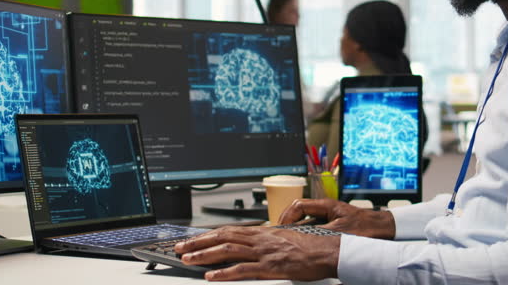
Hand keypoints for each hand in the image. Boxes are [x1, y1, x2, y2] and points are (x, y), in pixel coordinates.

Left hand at [173, 226, 339, 280]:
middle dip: (198, 243)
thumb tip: (248, 244)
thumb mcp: (282, 239)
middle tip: (180, 248)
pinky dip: (224, 274)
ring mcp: (263, 253)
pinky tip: (211, 277)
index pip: (227, 231)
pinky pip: (242, 270)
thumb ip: (264, 241)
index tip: (192, 239)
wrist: (326, 252)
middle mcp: (259, 240)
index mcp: (261, 233)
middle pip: (222, 238)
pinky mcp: (270, 268)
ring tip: (188, 260)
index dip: (207, 235)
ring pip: (227, 251)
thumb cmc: (307, 247)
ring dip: (205, 256)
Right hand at [278, 198, 395, 238]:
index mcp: (326, 205)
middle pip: (299, 211)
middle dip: (288, 222)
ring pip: (306, 220)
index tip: (282, 228)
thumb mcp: (339, 232)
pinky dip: (306, 234)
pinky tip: (305, 243)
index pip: (299, 205)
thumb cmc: (366, 228)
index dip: (287, 216)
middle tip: (280, 234)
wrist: (383, 229)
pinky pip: (314, 226)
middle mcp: (326, 208)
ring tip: (289, 239)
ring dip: (297, 229)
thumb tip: (301, 237)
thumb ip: (319, 233)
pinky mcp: (333, 224)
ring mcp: (329, 216)